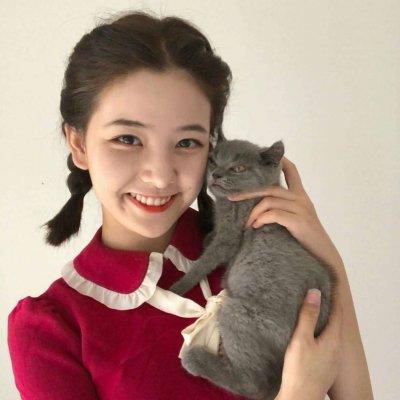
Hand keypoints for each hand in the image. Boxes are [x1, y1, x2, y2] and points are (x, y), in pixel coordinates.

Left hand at [227, 156, 343, 267]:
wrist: (325, 258)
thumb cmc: (307, 241)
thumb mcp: (295, 221)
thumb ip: (282, 211)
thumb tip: (258, 209)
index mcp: (301, 196)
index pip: (292, 171)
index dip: (280, 161)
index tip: (263, 157)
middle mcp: (302, 199)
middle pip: (271, 186)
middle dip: (248, 191)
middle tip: (232, 197)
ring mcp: (301, 209)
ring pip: (269, 200)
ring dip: (253, 211)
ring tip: (247, 223)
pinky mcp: (300, 221)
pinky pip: (274, 214)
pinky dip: (261, 218)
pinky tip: (255, 226)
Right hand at [277, 288, 343, 399]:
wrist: (299, 398)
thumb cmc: (300, 370)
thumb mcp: (301, 339)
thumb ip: (308, 316)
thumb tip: (315, 293)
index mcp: (333, 340)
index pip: (338, 312)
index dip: (335, 297)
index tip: (332, 284)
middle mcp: (336, 349)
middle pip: (336, 323)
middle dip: (330, 308)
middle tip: (322, 295)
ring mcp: (331, 360)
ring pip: (330, 334)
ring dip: (324, 321)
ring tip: (315, 311)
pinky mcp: (324, 367)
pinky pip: (326, 344)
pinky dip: (320, 333)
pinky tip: (311, 336)